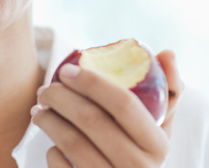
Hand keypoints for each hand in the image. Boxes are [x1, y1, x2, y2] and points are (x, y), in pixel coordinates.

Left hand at [31, 50, 183, 166]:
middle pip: (91, 120)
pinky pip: (61, 167)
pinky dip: (52, 151)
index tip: (67, 70)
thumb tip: (167, 52)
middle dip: (61, 97)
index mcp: (158, 145)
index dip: (92, 82)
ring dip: (49, 120)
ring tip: (39, 109)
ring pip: (71, 143)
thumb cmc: (142, 151)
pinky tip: (52, 142)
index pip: (124, 103)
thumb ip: (169, 90)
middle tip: (45, 89)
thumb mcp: (161, 127)